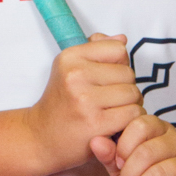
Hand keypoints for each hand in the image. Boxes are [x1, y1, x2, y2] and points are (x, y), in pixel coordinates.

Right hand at [23, 33, 144, 172]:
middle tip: (110, 101)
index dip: (119, 65)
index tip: (107, 79)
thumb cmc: (61, 102)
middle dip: (126, 88)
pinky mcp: (94, 124)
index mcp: (70, 57)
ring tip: (113, 112)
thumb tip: (122, 38)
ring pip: (133, 95)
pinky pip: (132, 115)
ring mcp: (84, 100)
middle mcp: (75, 75)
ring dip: (130, 106)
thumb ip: (96, 49)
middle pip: (129, 74)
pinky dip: (128, 122)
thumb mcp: (69, 68)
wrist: (41, 137)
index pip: (119, 49)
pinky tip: (114, 125)